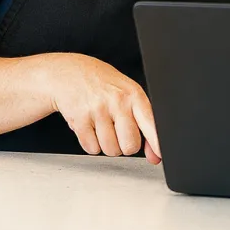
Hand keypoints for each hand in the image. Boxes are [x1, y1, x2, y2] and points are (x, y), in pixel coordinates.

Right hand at [41, 53, 160, 160]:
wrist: (70, 72)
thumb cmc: (103, 85)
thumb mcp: (128, 94)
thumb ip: (143, 122)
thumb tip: (155, 154)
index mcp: (134, 95)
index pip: (151, 124)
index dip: (156, 144)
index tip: (159, 157)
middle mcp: (117, 101)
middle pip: (130, 146)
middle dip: (125, 145)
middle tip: (118, 131)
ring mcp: (97, 110)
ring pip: (111, 150)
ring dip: (107, 144)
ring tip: (102, 126)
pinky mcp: (79, 119)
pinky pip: (92, 149)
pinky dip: (91, 143)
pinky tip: (90, 126)